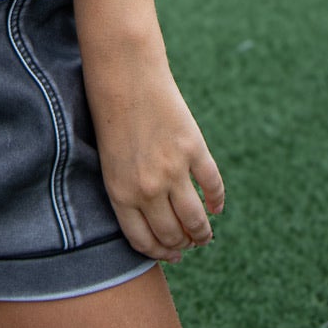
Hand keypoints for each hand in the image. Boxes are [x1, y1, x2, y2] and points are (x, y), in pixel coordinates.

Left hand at [83, 53, 224, 265]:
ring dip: (203, 233)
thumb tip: (154, 219)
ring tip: (205, 234)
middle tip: (190, 244)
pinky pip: (213, 186)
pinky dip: (217, 200)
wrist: (124, 72)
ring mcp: (172, 169)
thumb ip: (129, 190)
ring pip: (195, 220)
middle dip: (183, 245)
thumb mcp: (110, 159)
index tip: (171, 255)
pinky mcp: (194, 149)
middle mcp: (147, 187)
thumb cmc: (110, 113)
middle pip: (173, 235)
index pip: (143, 241)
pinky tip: (216, 206)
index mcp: (120, 192)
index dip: (160, 253)